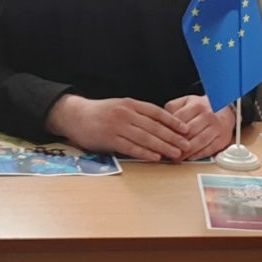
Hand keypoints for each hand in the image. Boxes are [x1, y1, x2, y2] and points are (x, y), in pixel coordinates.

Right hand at [45, 95, 190, 161]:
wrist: (74, 115)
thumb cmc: (99, 113)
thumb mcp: (120, 106)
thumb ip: (137, 114)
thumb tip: (158, 125)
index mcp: (130, 104)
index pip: (157, 112)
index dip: (173, 121)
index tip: (186, 130)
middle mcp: (126, 113)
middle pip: (154, 126)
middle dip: (173, 137)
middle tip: (186, 145)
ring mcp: (118, 126)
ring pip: (146, 137)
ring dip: (163, 147)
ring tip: (176, 154)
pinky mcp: (109, 139)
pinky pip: (131, 147)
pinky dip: (145, 152)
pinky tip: (155, 157)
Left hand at [165, 95, 237, 159]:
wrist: (225, 109)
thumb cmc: (203, 107)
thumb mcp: (187, 101)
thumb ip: (173, 108)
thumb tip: (161, 121)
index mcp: (197, 105)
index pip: (180, 118)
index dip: (169, 130)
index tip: (161, 138)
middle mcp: (208, 115)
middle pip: (190, 132)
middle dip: (177, 143)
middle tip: (167, 151)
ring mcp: (216, 128)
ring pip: (199, 142)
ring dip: (186, 152)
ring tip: (176, 158)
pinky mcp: (222, 139)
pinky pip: (208, 149)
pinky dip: (198, 155)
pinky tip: (189, 157)